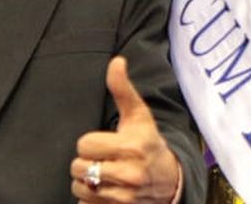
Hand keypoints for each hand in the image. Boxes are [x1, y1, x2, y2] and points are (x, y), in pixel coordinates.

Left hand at [70, 57, 180, 202]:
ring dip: (86, 181)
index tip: (104, 143)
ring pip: (80, 187)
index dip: (90, 143)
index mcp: (130, 148)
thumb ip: (122, 89)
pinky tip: (106, 191)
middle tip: (103, 159)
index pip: (85, 145)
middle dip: (86, 162)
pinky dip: (90, 199)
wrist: (170, 181)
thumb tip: (116, 61)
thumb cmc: (148, 143)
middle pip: (79, 167)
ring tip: (103, 175)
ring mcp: (124, 198)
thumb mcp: (138, 116)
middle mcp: (129, 175)